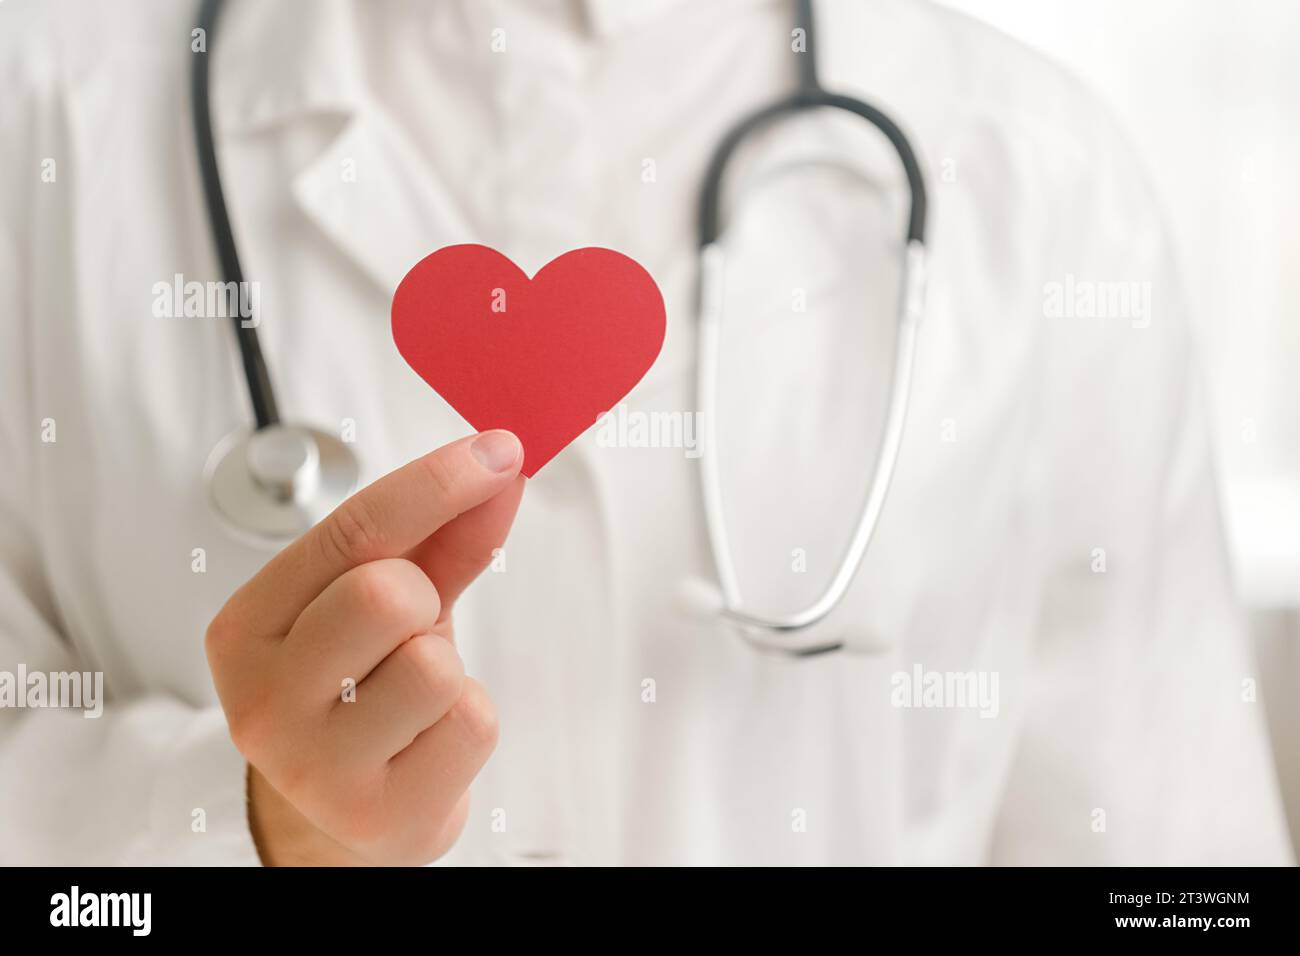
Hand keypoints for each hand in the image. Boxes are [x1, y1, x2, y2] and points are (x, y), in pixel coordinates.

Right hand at [205, 430, 524, 865]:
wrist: (347, 814)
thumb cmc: (362, 693)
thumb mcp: (385, 606)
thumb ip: (438, 537)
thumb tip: (500, 467)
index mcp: (247, 627)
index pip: (350, 529)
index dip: (436, 483)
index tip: (498, 452)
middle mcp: (262, 698)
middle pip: (384, 594)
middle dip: (424, 596)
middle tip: (412, 627)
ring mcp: (313, 765)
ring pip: (434, 665)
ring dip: (448, 667)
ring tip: (414, 695)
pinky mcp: (378, 814)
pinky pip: (472, 723)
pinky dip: (469, 720)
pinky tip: (430, 740)